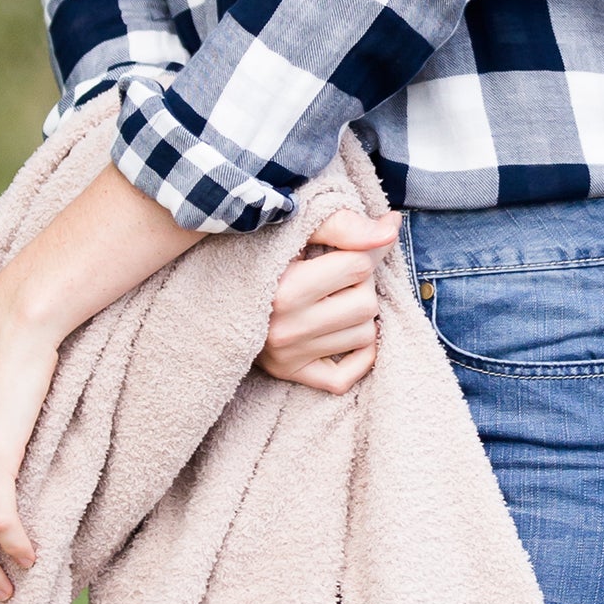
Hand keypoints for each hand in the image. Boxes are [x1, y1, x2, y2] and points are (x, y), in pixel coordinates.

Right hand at [258, 208, 400, 393]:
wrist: (211, 292)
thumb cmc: (257, 252)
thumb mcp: (292, 229)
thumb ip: (342, 225)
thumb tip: (392, 226)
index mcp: (284, 289)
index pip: (358, 266)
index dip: (360, 253)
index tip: (343, 250)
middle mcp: (286, 329)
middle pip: (367, 305)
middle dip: (361, 286)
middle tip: (337, 277)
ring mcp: (288, 356)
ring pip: (364, 337)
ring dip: (360, 317)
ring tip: (334, 301)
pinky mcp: (289, 374)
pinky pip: (345, 378)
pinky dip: (357, 357)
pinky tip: (343, 334)